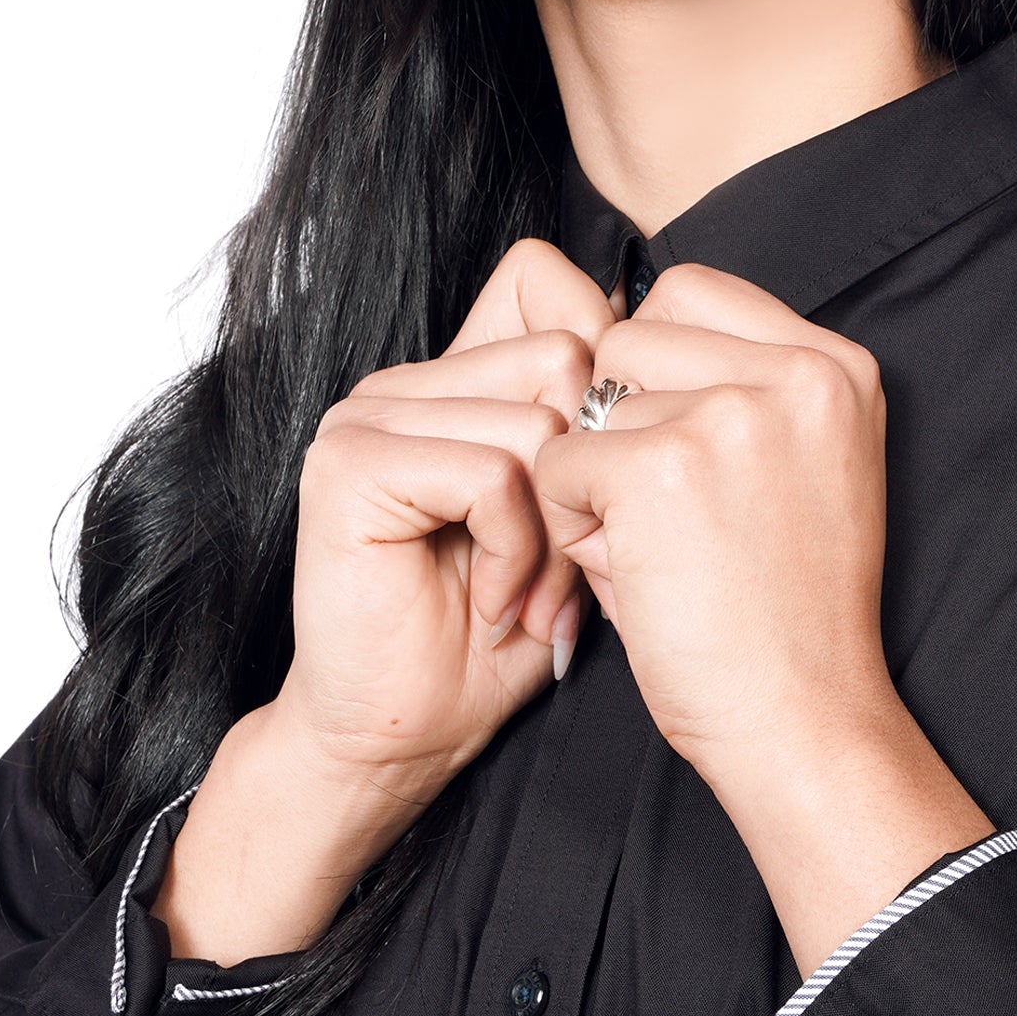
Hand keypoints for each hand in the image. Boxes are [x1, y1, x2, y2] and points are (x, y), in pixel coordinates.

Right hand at [274, 237, 616, 801]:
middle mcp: (404, 379)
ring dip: (556, 530)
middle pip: (565, 353)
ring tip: (531, 595)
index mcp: (454, 374)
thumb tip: (668, 348)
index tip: (599, 486)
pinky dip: (515, 552)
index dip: (602, 375)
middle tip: (568, 567)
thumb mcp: (582, 517)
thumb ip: (602, 429)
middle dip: (591, 474)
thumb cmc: (502, 638)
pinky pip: (491, 473)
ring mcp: (367, 413)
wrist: (406, 736)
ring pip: (537, 419)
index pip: (549, 279)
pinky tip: (495, 602)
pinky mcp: (348, 464)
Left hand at [534, 263, 890, 779]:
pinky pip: (557, 464)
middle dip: (620, 418)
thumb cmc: (788, 614)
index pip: (692, 291)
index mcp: (839, 366)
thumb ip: (738, 393)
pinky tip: (630, 576)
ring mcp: (730, 414)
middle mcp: (797, 372)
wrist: (804, 719)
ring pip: (591, 401)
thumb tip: (609, 341)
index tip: (678, 453)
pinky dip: (569, 525)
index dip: (655, 370)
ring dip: (597, 476)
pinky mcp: (660, 467)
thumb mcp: (803, 471)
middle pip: (632, 334)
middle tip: (659, 513)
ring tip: (654, 552)